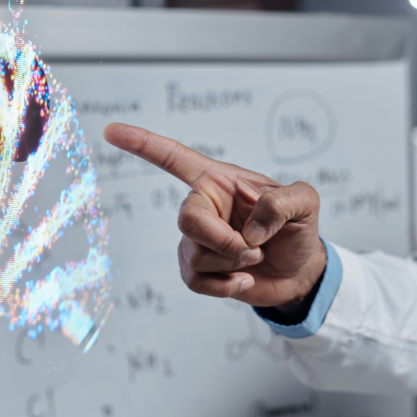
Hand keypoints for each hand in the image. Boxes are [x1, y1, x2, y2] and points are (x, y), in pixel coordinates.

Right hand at [102, 123, 325, 312]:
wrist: (299, 273)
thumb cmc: (297, 231)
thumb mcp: (306, 203)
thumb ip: (284, 202)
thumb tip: (250, 229)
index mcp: (219, 181)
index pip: (173, 158)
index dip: (141, 144)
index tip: (110, 130)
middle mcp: (203, 206)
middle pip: (187, 220)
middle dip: (223, 241)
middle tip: (253, 248)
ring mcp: (196, 239)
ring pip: (196, 253)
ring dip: (233, 262)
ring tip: (255, 258)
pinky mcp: (197, 269)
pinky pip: (194, 280)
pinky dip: (224, 286)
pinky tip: (243, 280)